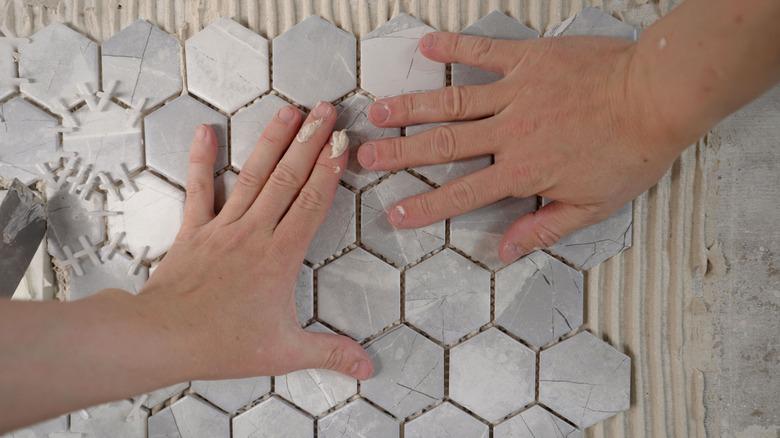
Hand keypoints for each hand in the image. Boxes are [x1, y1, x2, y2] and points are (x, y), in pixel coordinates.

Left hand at [140, 102, 372, 380]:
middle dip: (310, 142)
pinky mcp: (195, 230)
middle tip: (325, 112)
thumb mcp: (285, 352)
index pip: (312, 204)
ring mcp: (223, 227)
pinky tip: (206, 133)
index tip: (342, 144)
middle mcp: (254, 233)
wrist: (164, 338)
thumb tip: (366, 366)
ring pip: (253, 176)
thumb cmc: (221, 343)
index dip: (330, 171)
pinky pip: (200, 189)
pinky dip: (203, 160)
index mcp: (279, 256)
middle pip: (287, 179)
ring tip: (288, 112)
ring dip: (271, 141)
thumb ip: (329, 353)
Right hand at [357, 32, 688, 263]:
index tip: (395, 213)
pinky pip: (485, 53)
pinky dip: (456, 49)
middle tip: (365, 157)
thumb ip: (543, 227)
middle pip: (444, 146)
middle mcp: (512, 133)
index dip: (425, 206)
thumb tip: (505, 250)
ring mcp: (518, 93)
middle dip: (400, 153)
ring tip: (379, 111)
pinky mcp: (530, 60)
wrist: (658, 96)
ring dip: (413, 107)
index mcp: (524, 171)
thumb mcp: (593, 206)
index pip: (463, 193)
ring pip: (454, 103)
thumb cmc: (630, 151)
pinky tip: (427, 46)